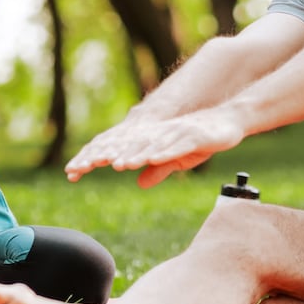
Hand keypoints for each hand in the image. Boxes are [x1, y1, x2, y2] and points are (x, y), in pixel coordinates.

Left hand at [65, 106, 244, 185]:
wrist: (230, 121)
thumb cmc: (202, 140)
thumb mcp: (178, 159)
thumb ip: (158, 169)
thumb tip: (140, 182)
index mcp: (151, 140)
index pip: (120, 150)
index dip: (97, 158)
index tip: (73, 171)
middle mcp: (158, 134)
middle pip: (127, 146)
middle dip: (103, 156)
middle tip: (80, 167)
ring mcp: (174, 134)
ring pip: (149, 146)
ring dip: (132, 156)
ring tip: (115, 166)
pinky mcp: (193, 137)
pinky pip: (174, 146)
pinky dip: (160, 153)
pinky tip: (148, 159)